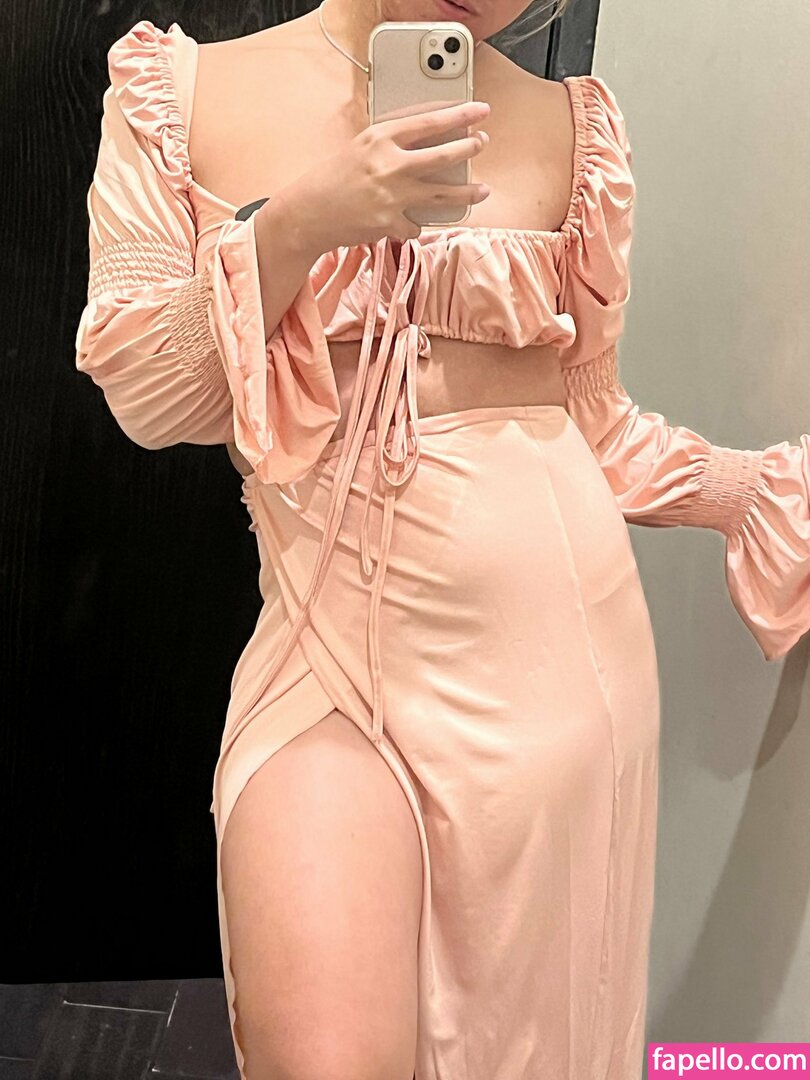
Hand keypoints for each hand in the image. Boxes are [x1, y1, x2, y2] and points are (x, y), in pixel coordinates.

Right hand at [271, 99, 491, 255]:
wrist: (307, 213)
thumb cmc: (331, 179)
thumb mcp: (360, 148)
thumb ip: (389, 145)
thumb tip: (423, 146)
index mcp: (380, 138)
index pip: (430, 122)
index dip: (460, 116)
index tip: (479, 111)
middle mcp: (389, 164)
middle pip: (444, 155)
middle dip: (469, 148)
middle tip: (482, 143)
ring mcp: (392, 195)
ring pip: (442, 194)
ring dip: (467, 192)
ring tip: (482, 190)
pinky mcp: (390, 223)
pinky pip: (416, 225)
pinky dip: (413, 225)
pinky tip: (406, 222)